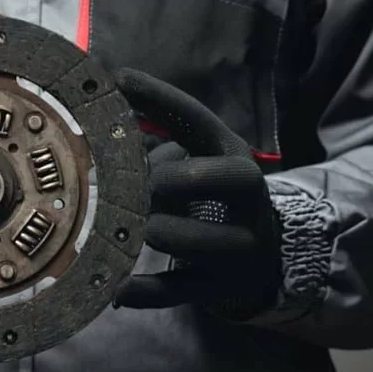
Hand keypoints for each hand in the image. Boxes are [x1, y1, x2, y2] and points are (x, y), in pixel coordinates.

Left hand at [113, 68, 282, 320]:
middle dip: (169, 179)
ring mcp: (239, 245)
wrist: (262, 259)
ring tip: (133, 228)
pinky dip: (144, 291)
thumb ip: (161, 138)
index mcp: (235, 158)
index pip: (200, 120)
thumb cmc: (211, 198)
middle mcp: (247, 197)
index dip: (161, 99)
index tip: (121, 80)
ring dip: (152, 230)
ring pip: (190, 238)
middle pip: (214, 176)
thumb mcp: (200, 161)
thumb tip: (111, 103)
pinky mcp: (220, 286)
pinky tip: (117, 289)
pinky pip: (177, 290)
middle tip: (141, 186)